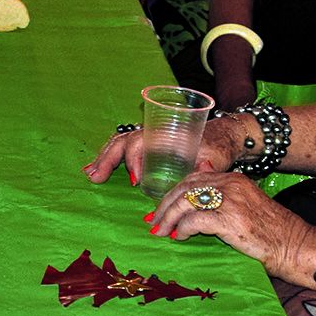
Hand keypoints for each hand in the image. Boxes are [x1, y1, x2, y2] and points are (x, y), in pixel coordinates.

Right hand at [83, 118, 240, 190]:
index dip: (135, 161)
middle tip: (94, 176)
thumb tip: (201, 169)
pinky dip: (110, 157)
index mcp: (167, 135)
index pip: (141, 143)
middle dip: (107, 159)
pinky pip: (124, 147)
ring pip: (120, 143)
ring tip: (90, 173)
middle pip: (124, 141)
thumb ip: (205, 166)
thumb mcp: (214, 158)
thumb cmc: (219, 148)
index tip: (136, 181)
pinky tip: (98, 168)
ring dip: (104, 158)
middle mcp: (154, 134)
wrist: (225, 136)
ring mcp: (150, 139)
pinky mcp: (149, 146)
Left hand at [145, 171, 315, 271]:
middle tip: (153, 222)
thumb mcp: (246, 203)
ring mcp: (230, 200)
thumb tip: (197, 186)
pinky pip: (195, 220)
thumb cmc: (270, 231)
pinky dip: (183, 229)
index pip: (192, 178)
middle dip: (165, 206)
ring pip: (185, 202)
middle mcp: (230, 184)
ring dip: (169, 218)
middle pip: (184, 188)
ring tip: (161, 232)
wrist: (295, 245)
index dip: (172, 193)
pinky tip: (180, 237)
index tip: (160, 209)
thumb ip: (223, 194)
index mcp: (233, 179)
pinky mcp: (230, 219)